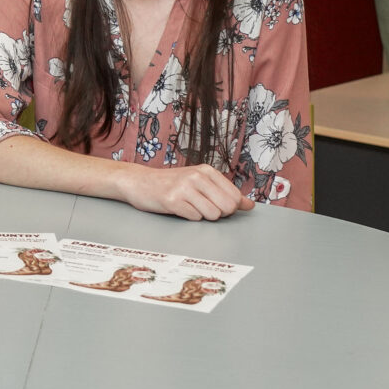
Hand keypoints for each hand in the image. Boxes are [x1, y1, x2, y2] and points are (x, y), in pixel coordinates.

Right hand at [117, 163, 254, 221]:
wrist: (139, 182)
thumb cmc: (171, 183)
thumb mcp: (200, 182)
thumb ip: (226, 193)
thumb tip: (249, 205)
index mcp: (206, 170)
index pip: (235, 197)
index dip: (227, 207)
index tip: (212, 202)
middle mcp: (196, 176)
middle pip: (227, 208)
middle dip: (217, 213)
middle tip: (200, 206)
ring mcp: (183, 187)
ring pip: (212, 215)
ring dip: (201, 216)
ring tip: (188, 205)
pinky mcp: (172, 200)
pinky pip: (194, 218)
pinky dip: (188, 217)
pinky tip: (178, 207)